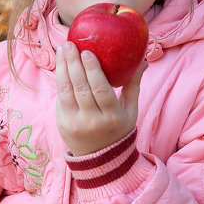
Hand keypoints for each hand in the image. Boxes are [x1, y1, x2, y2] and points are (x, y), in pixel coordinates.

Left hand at [55, 41, 145, 155]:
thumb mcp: (130, 109)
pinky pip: (60, 98)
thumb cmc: (118, 127)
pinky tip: (60, 65)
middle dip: (73, 64)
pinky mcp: (62, 124)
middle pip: (80, 88)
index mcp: (112, 116)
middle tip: (69, 44)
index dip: (92, 70)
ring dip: (62, 68)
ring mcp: (75, 124)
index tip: (87, 52)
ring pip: (65, 92)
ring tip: (62, 50)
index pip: (100, 90)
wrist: (101, 158)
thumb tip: (143, 59)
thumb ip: (133, 84)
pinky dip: (60, 80)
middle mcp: (92, 121)